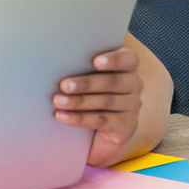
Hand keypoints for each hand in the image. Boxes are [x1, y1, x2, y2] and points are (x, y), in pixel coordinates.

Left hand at [52, 48, 142, 166]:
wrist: (93, 130)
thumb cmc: (86, 92)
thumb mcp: (84, 76)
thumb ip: (79, 66)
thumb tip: (55, 60)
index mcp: (126, 67)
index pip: (129, 59)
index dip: (115, 59)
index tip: (96, 61)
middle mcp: (133, 84)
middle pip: (113, 81)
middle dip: (86, 83)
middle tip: (64, 85)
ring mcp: (132, 106)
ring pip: (106, 101)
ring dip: (79, 101)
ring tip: (58, 101)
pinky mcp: (126, 126)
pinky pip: (102, 121)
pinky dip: (80, 118)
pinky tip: (63, 116)